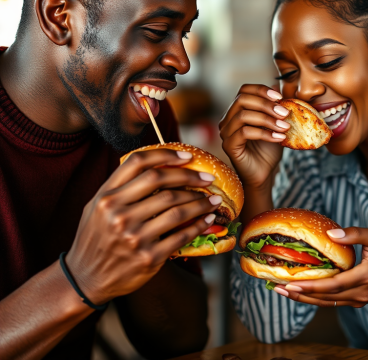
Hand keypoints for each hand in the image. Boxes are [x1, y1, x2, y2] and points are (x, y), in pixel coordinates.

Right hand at [65, 148, 220, 304]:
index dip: (166, 155)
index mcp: (106, 197)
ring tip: (214, 199)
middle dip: (190, 177)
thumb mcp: (97, 207)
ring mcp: (133, 236)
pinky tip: (207, 219)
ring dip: (200, 202)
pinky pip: (181, 236)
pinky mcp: (148, 257)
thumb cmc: (95, 238)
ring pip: (177, 209)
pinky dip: (198, 226)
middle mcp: (118, 214)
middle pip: (162, 182)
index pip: (138, 163)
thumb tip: (157, 164)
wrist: (86, 279)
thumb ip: (121, 186)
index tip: (187, 156)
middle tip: (207, 178)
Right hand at [219, 84, 289, 189]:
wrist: (264, 173)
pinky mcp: (228, 146)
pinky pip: (244, 132)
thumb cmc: (269, 148)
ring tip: (285, 127)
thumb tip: (279, 84)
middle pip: (242, 100)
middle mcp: (228, 119)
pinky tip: (279, 138)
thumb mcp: (276, 123)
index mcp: (237, 110)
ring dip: (267, 119)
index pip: (244, 90)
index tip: (280, 97)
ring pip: (243, 116)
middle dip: (266, 104)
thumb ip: (275, 106)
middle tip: (285, 113)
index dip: (261, 90)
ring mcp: (226, 132)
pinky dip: (264, 133)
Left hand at [274, 227, 367, 306]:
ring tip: (282, 290)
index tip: (292, 282)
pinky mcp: (354, 301)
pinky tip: (298, 291)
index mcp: (365, 276)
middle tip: (277, 287)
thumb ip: (354, 234)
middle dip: (300, 293)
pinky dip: (313, 297)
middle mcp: (359, 293)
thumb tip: (331, 234)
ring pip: (326, 303)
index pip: (333, 284)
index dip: (311, 285)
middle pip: (325, 297)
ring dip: (303, 297)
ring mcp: (357, 300)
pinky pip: (330, 302)